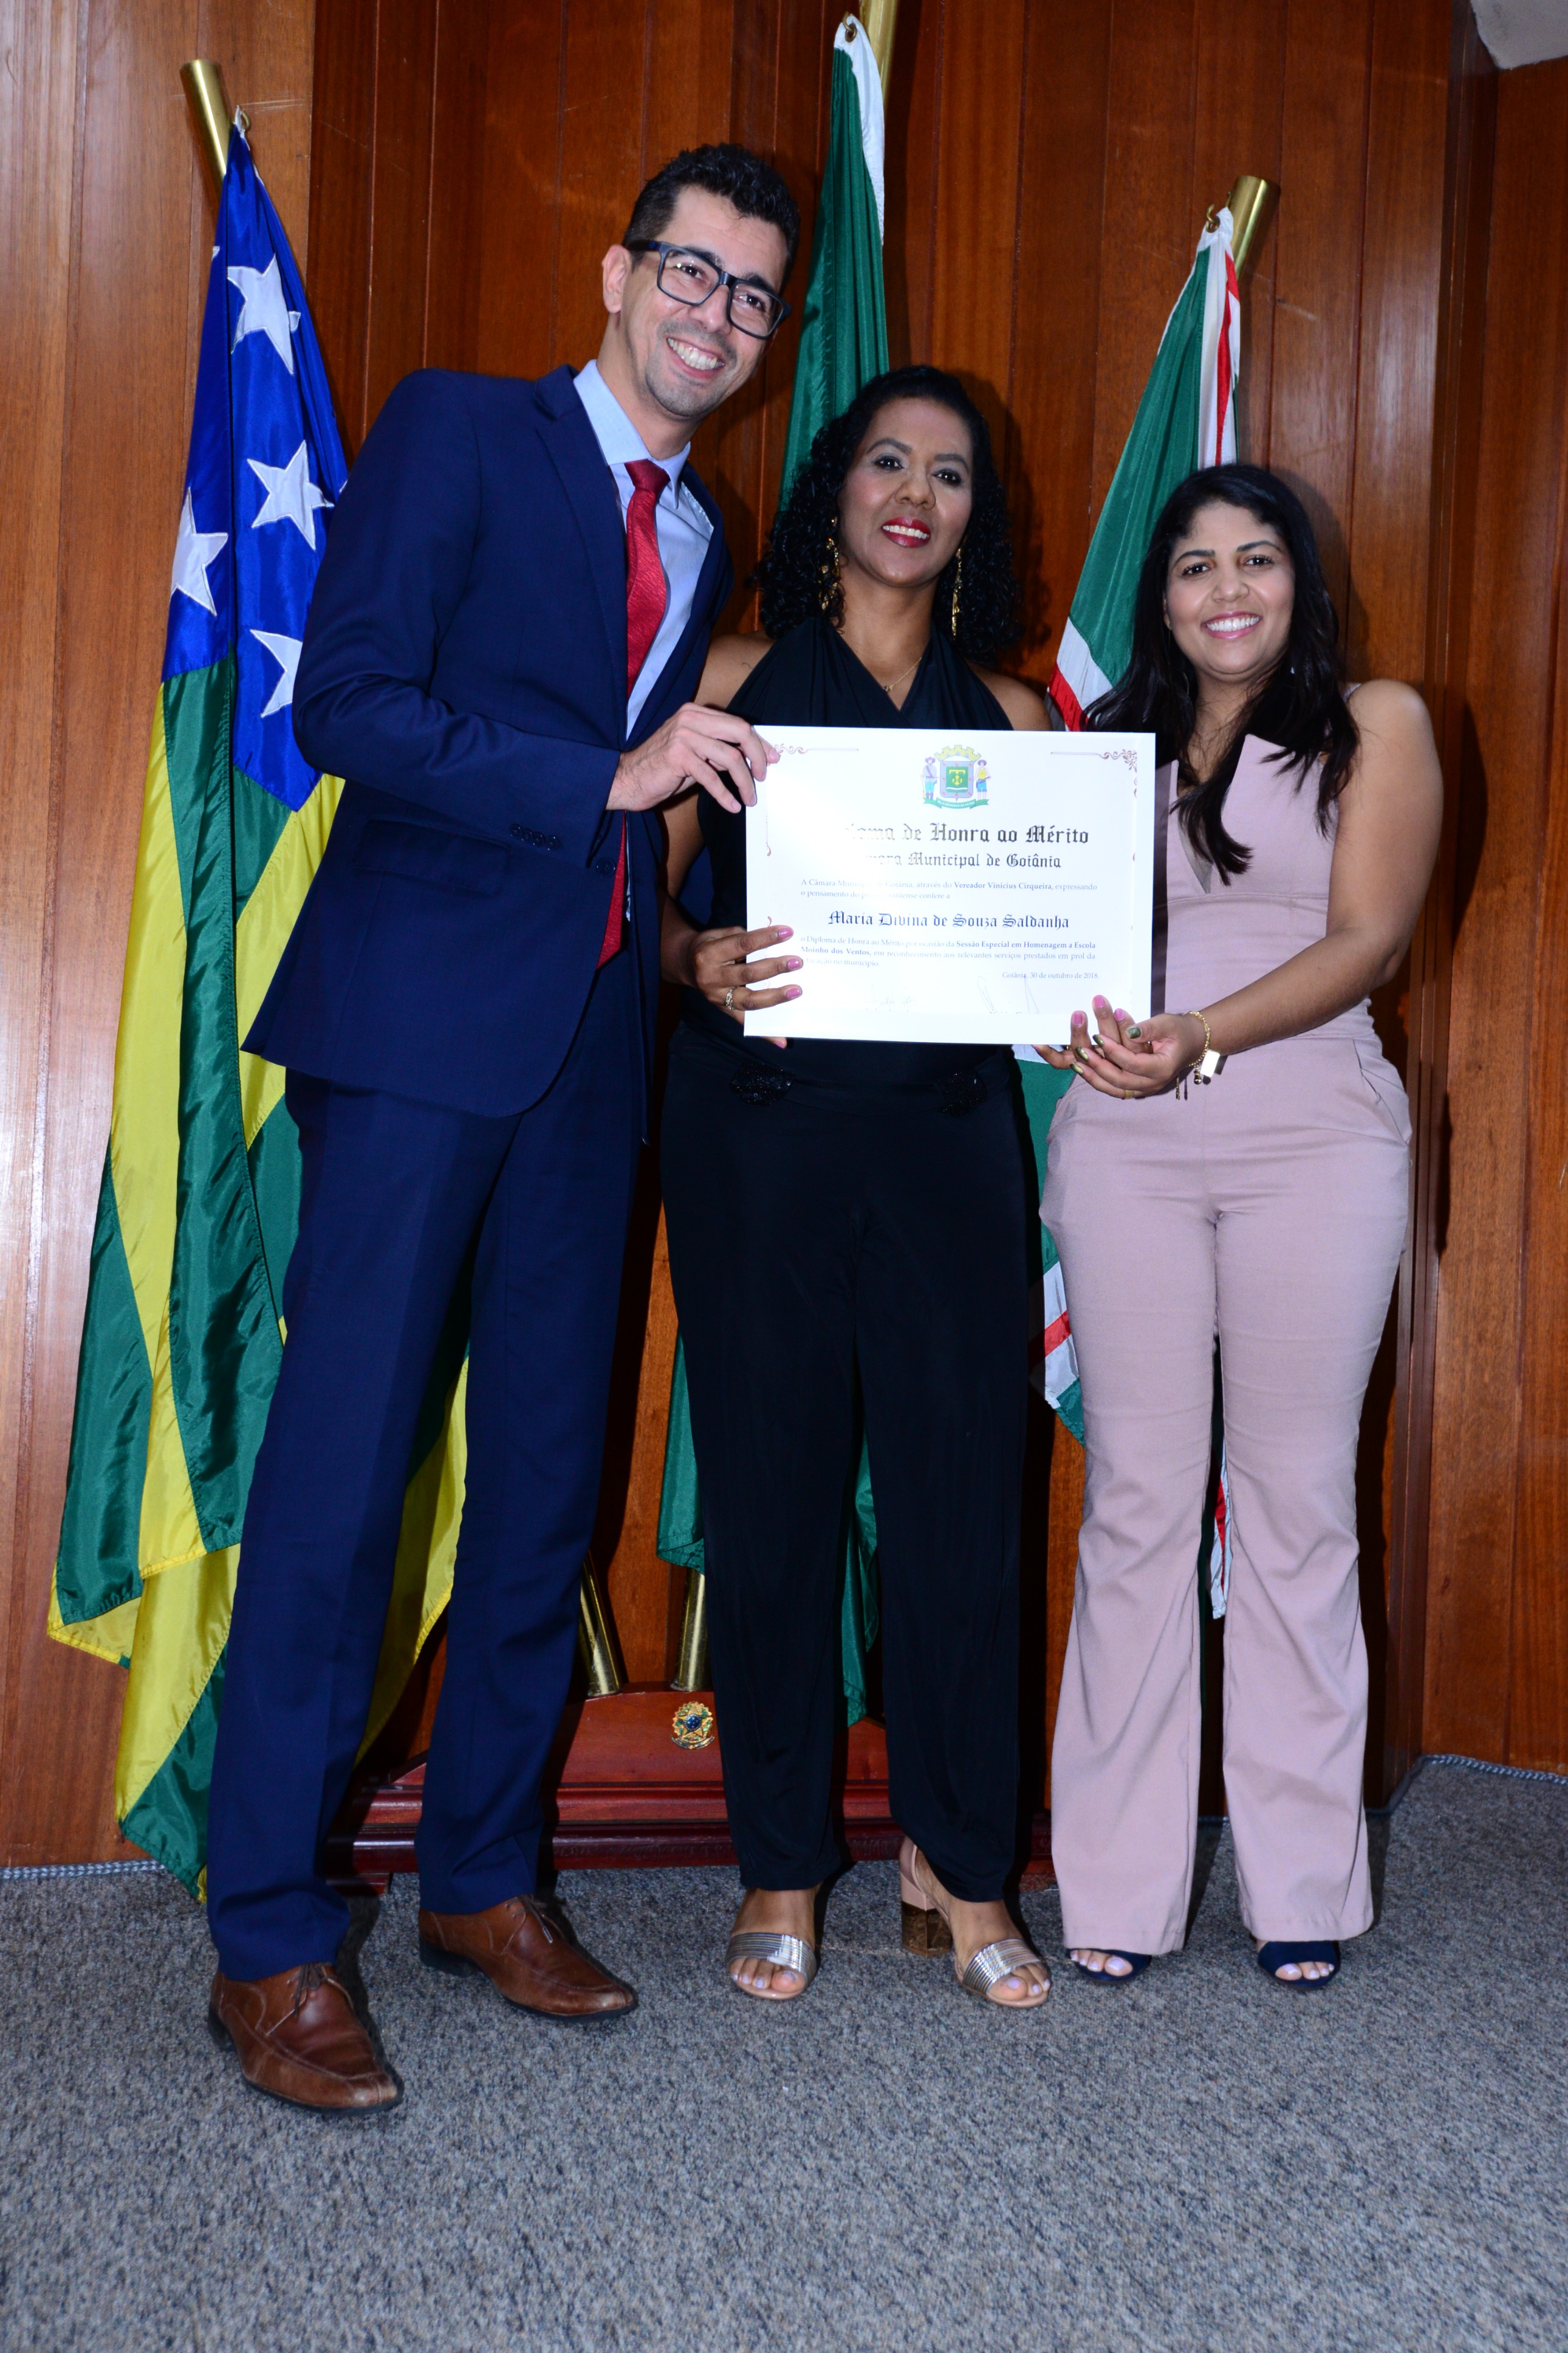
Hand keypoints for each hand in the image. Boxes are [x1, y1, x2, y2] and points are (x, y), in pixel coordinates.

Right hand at [608, 704, 776, 815]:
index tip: (772, 759)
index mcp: (695, 713)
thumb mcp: (695, 754)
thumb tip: (751, 759)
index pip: (736, 723)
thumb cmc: (662, 769)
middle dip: (758, 756)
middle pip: (739, 732)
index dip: (758, 742)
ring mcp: (683, 735)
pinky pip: (712, 777)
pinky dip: (725, 795)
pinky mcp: (678, 756)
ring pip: (730, 757)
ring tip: (749, 798)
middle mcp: (690, 718)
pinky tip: (732, 805)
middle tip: (762, 778)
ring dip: (744, 782)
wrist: (628, 779)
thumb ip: (718, 751)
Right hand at [678, 920, 801, 1029]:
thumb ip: (742, 937)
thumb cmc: (709, 945)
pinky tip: (781, 1040)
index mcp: (709, 955)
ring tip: (796, 990)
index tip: (786, 932)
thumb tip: (774, 942)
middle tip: (796, 962)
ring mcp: (717, 998)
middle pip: (748, 974)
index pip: (742, 945)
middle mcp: (711, 978)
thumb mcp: (719, 934)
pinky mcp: (724, 1010)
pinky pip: (746, 1022)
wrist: (686, 964)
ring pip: (749, 1001)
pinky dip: (764, 1034)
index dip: (765, 938)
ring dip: (775, 997)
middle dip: (774, 967)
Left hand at [1036, 996, 1206, 1098]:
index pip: (1133, 1063)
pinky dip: (1098, 1080)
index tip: (1098, 1037)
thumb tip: (1129, 1031)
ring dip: (1094, 1077)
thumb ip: (1149, 1028)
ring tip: (1076, 1063)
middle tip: (1082, 1051)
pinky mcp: (1136, 1088)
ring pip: (1114, 1089)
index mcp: (1162, 1068)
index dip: (1114, 1051)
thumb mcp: (1167, 1023)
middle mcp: (1153, 1084)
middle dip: (1098, 1066)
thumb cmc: (1178, 1030)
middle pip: (1120, 1080)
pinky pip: (1114, 1088)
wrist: (1190, 1043)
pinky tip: (1083, 1070)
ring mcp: (1144, 1089)